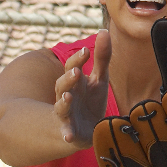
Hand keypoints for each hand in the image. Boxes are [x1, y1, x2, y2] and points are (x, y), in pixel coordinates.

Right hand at [53, 29, 110, 147]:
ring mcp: (67, 114)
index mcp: (75, 82)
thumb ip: (102, 57)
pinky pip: (66, 132)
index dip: (78, 59)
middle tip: (76, 71)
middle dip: (69, 78)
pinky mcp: (70, 131)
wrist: (86, 128)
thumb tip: (104, 30)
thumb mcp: (99, 78)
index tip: (86, 50)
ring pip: (62, 106)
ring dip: (64, 102)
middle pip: (63, 85)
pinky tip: (68, 136)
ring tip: (68, 97)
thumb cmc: (91, 99)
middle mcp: (67, 96)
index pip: (72, 67)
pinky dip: (66, 134)